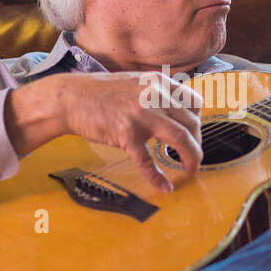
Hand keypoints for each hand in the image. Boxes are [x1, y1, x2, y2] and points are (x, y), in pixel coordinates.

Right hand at [6, 72, 202, 192]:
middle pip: (192, 123)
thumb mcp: (136, 83)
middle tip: (193, 157)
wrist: (71, 98)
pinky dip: (158, 177)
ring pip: (180, 138)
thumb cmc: (101, 93)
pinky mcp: (126, 134)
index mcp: (158, 82)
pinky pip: (147, 160)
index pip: (195, 102)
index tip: (194, 135)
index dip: (198, 122)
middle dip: (197, 144)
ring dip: (191, 158)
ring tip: (191, 170)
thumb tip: (177, 113)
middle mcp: (154, 95)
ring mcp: (141, 114)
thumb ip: (157, 93)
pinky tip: (164, 187)